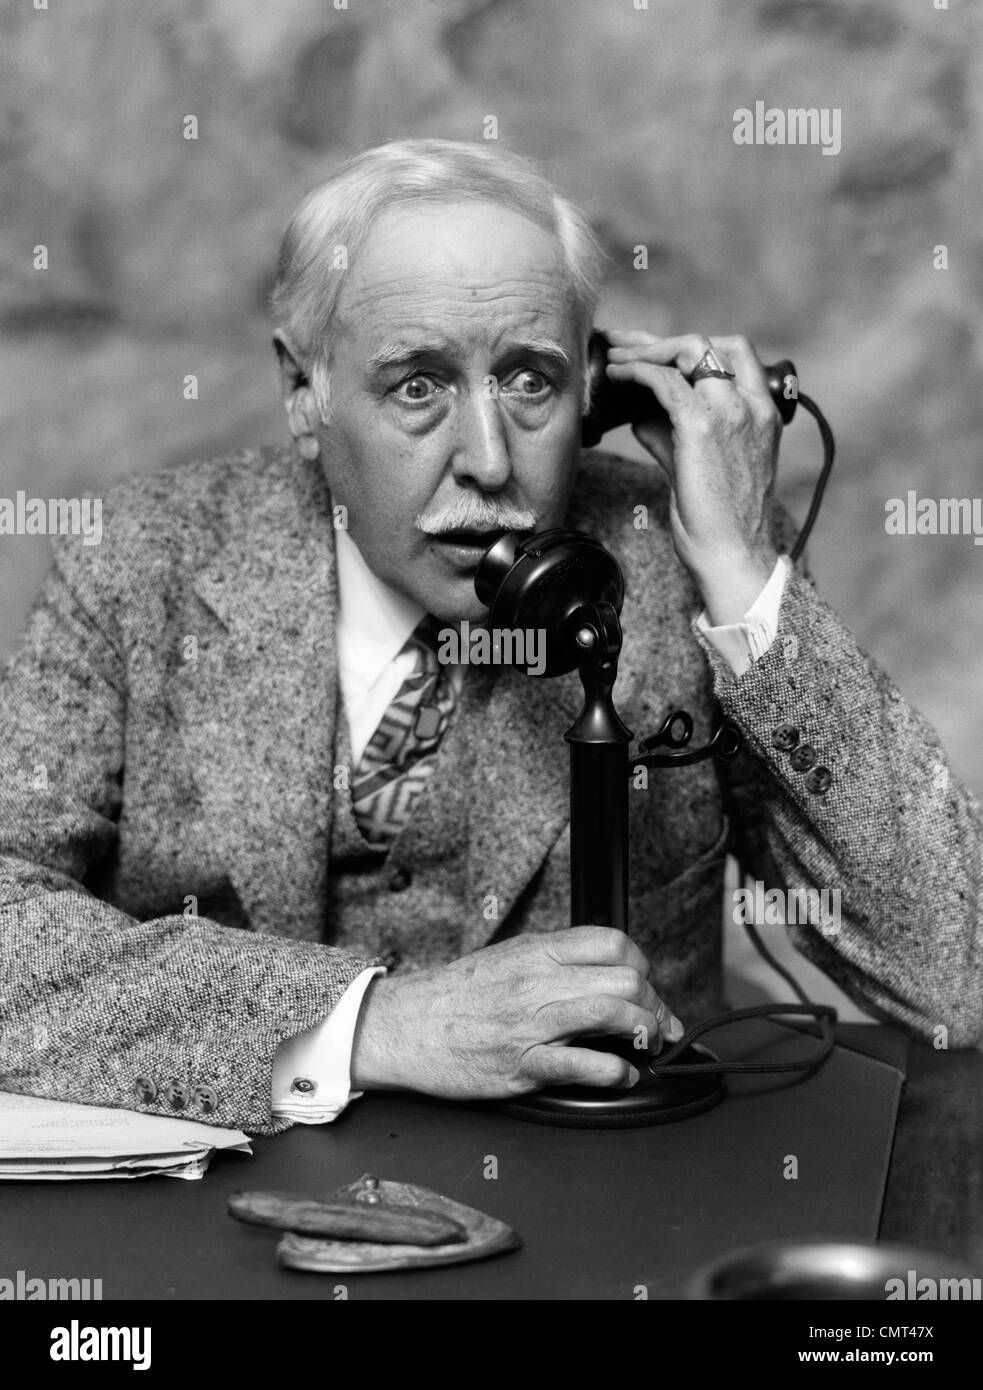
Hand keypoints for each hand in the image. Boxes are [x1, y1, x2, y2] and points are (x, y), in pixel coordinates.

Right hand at [349, 926, 683, 1098]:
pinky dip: (616, 1073)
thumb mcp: (504, 960)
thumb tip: (597, 973)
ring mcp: (531, 1023)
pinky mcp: (521, 1064)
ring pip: (612, 1013)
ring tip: (648, 1047)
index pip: (613, 942)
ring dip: (645, 1033)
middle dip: (654, 1005)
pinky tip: (622, 1076)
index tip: (645, 987)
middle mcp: (538, 982)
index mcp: (535, 951)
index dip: (641, 966)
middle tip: (657, 1025)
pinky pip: (583, 1066)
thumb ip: (549, 962)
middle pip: (625, 978)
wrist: (399, 1025)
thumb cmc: (450, 997)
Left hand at [604, 330, 781, 623]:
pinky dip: (637, 370)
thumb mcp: (701, 468)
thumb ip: (674, 436)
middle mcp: (752, 405)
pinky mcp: (701, 426)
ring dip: (646, 350)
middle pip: (710, 344)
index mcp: (763, 413)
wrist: (734, 556)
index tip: (657, 352)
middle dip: (662, 341)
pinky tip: (616, 375)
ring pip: (689, 350)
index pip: (735, 355)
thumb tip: (644, 418)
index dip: (692, 347)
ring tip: (616, 359)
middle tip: (627, 348)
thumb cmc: (721, 524)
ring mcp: (730, 412)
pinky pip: (664, 381)